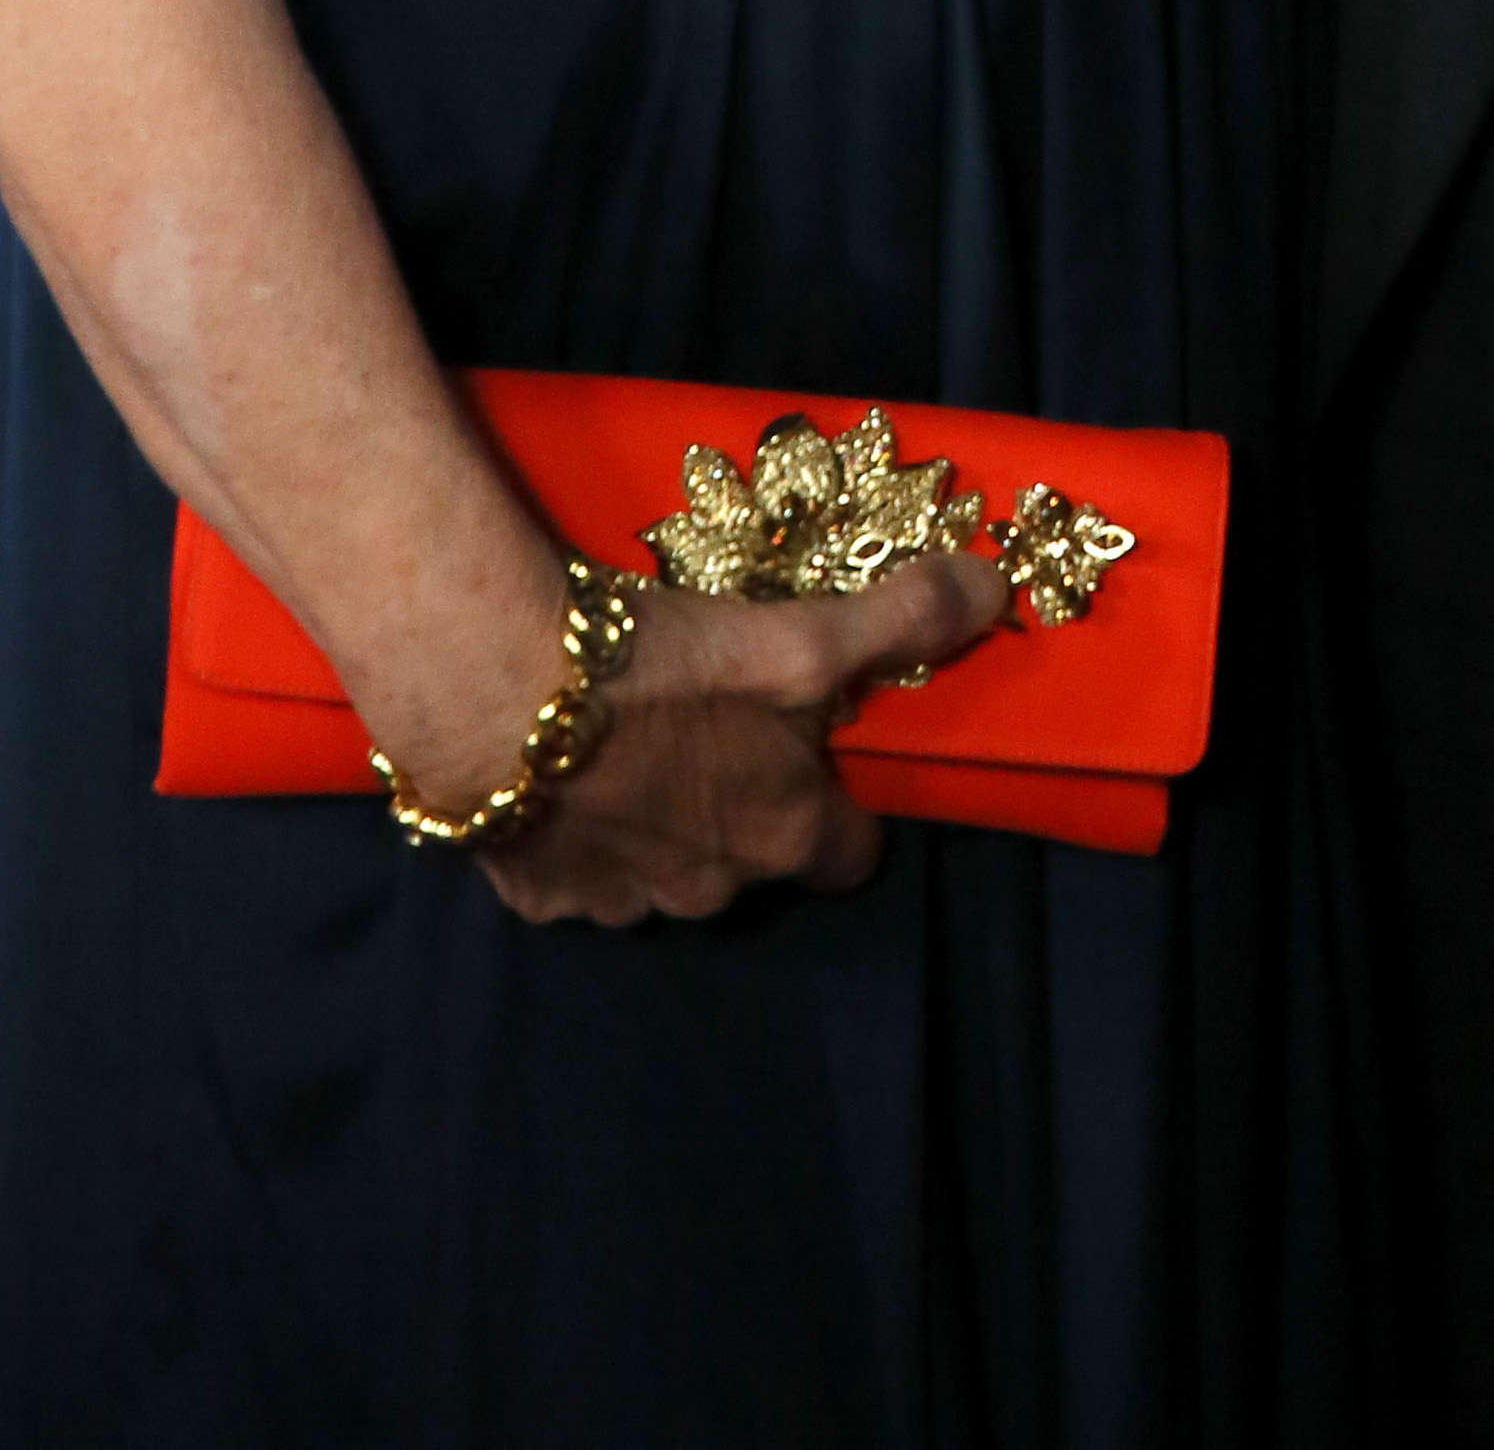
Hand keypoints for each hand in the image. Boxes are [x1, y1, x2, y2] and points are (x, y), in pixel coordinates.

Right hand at [478, 564, 1009, 928]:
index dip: (847, 804)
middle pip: (755, 857)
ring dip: (660, 820)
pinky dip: (579, 831)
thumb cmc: (663, 666)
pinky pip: (578, 874)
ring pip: (664, 870)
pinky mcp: (537, 897)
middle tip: (719, 721)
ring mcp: (617, 903)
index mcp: (781, 836)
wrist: (495, 688)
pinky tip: (562, 767)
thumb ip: (900, 619)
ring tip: (634, 736)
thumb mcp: (798, 635)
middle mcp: (709, 890)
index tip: (824, 749)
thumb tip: (998, 591)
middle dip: (747, 803)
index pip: (852, 855)